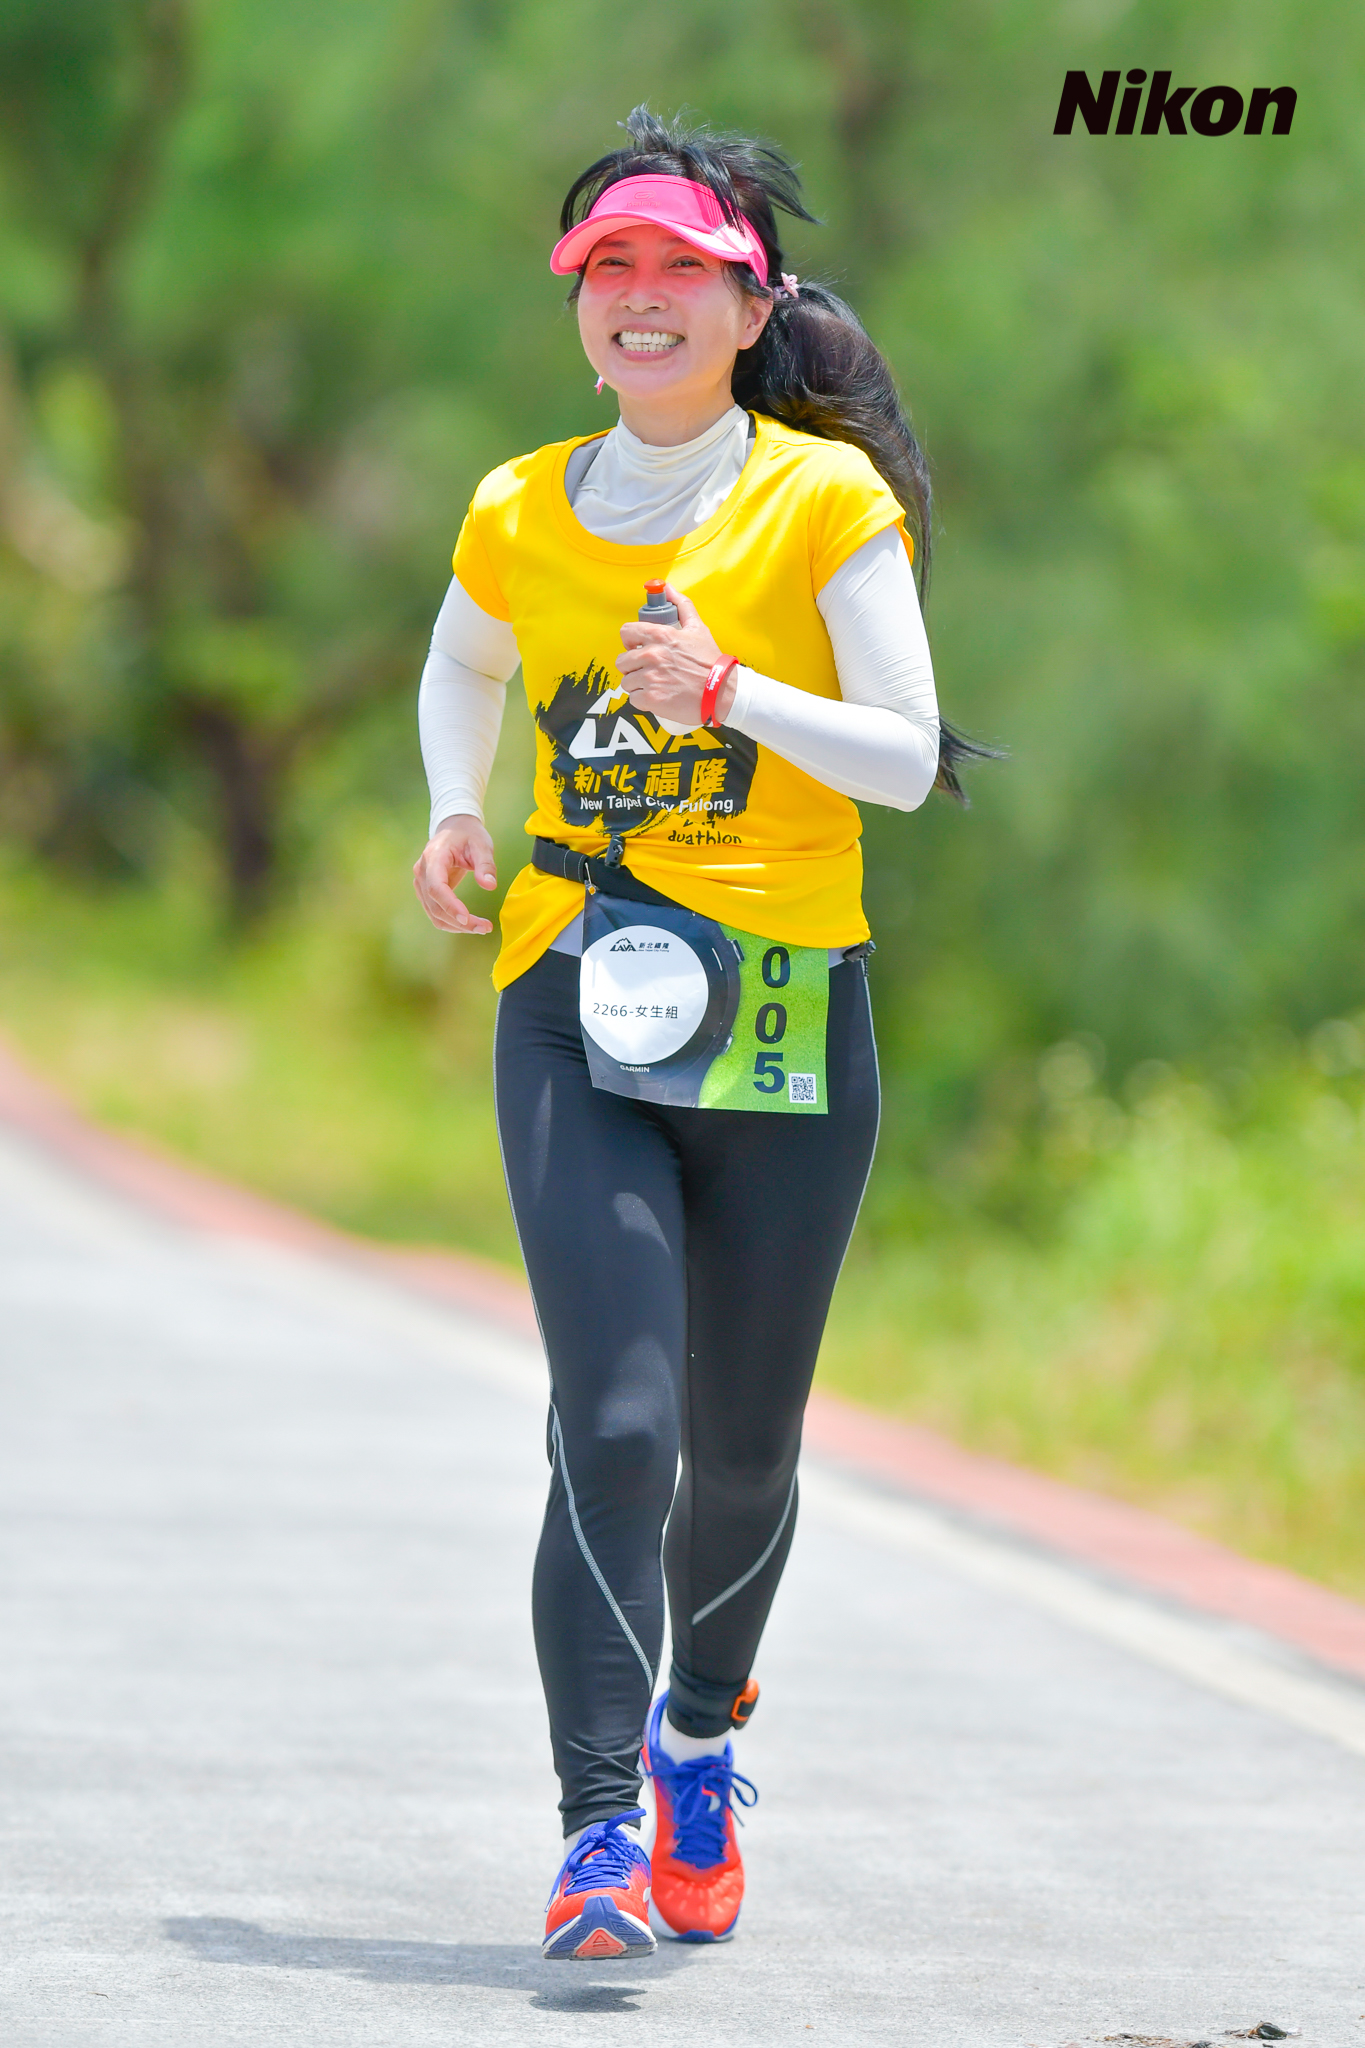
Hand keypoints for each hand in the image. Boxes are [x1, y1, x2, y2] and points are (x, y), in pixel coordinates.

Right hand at [412, 814, 496, 934]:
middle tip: (485, 928)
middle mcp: (422, 871)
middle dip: (459, 921)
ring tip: (481, 928)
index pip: (436, 887)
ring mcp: (421, 882)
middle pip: (435, 905)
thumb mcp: (482, 844)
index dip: (450, 905)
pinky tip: (470, 924)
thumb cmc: (468, 835)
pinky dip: (451, 922)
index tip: (467, 919)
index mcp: (433, 857)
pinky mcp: (426, 891)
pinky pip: (435, 912)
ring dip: (456, 926)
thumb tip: (490, 885)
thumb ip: (486, 865)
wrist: (454, 829)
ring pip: (434, 913)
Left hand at [616, 582, 738, 727]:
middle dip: (632, 667)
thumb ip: (681, 605)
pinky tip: (657, 697)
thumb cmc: (710, 662)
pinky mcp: (652, 699)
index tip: (637, 648)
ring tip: (655, 685)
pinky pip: (634, 699)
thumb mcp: (698, 628)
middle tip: (648, 671)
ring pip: (627, 682)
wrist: (721, 692)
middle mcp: (652, 655)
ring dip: (638, 685)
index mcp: (659, 636)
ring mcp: (650, 678)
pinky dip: (643, 701)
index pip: (626, 632)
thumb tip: (667, 588)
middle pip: (622, 661)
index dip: (629, 642)